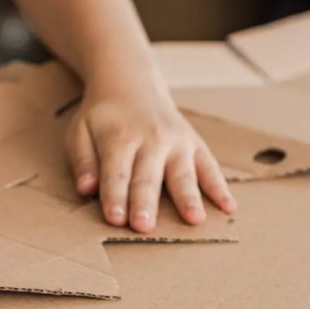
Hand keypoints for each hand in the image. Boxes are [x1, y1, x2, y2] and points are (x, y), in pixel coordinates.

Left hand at [65, 81, 236, 231]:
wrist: (130, 81)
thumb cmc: (102, 116)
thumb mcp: (80, 132)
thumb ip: (83, 160)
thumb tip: (86, 188)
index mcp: (119, 138)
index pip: (116, 173)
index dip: (115, 197)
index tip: (115, 219)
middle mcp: (151, 140)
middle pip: (147, 177)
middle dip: (146, 203)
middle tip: (145, 227)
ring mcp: (176, 142)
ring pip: (182, 173)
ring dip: (189, 197)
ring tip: (195, 220)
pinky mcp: (195, 144)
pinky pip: (210, 166)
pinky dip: (220, 186)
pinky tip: (228, 207)